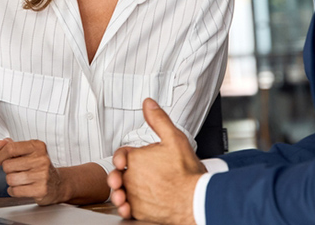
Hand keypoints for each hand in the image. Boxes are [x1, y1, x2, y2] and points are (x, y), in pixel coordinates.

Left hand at [0, 138, 66, 204]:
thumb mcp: (28, 152)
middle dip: (7, 170)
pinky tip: (20, 188)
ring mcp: (42, 175)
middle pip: (8, 165)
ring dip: (11, 181)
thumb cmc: (40, 167)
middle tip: (16, 171)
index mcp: (37, 146)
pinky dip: (13, 191)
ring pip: (10, 179)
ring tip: (20, 179)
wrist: (58, 184)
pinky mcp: (41, 189)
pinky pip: (16, 191)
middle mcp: (41, 159)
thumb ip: (12, 146)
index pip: (11, 148)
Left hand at [107, 98, 205, 224]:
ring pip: (121, 192)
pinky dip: (126, 207)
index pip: (120, 155)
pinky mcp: (139, 211)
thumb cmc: (186, 173)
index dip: (123, 156)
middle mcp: (130, 178)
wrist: (195, 200)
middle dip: (121, 174)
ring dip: (121, 191)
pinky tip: (130, 205)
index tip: (125, 160)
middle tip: (125, 177)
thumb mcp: (174, 138)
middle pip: (119, 174)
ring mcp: (134, 196)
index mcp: (135, 159)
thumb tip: (148, 104)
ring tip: (126, 192)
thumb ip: (158, 120)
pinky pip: (126, 209)